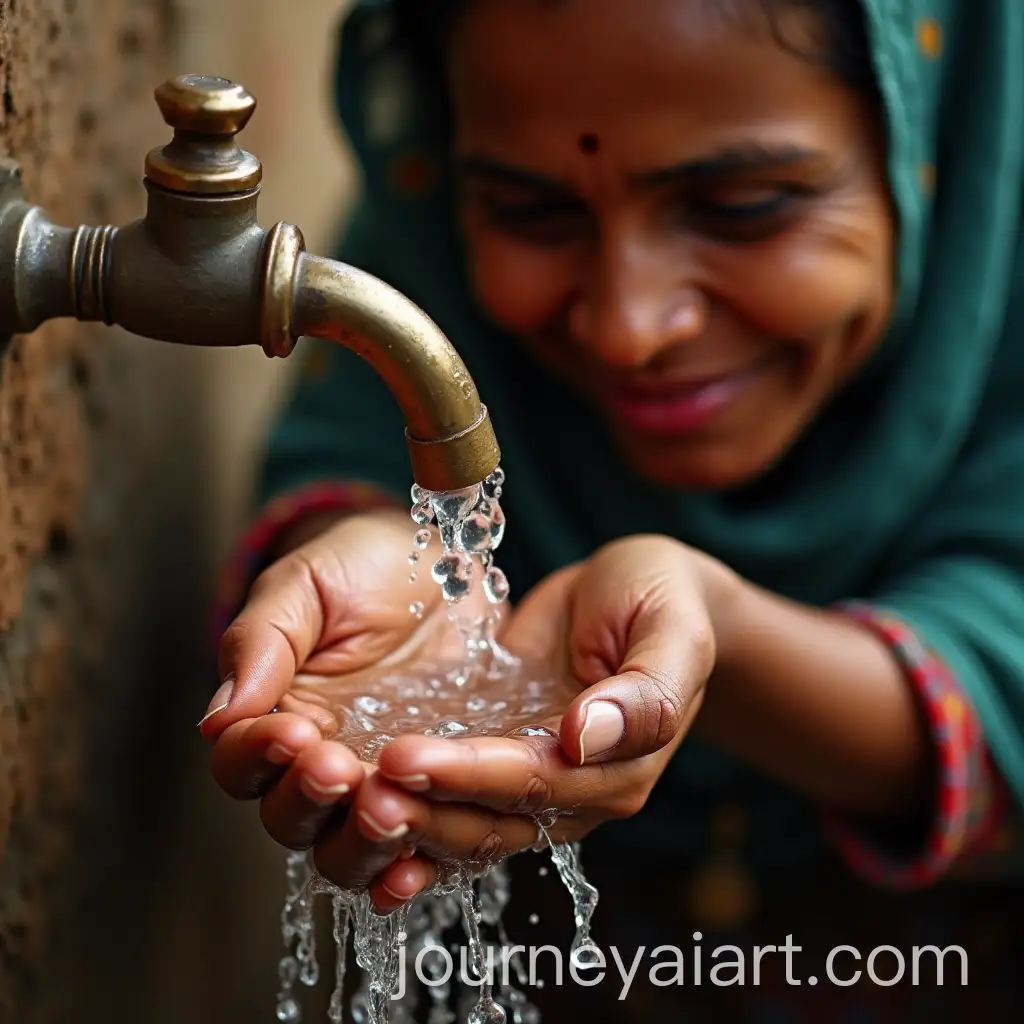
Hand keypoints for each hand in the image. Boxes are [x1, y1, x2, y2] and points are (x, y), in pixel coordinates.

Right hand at [200, 508, 495, 904]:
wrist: (443, 568)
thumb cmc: (364, 569)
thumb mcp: (306, 585)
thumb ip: (261, 641)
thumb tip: (219, 715)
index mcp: (276, 715)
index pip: (242, 762)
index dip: (258, 754)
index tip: (293, 731)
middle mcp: (320, 764)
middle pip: (291, 820)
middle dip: (309, 801)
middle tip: (340, 768)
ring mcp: (378, 785)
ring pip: (347, 849)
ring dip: (362, 842)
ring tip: (387, 810)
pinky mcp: (434, 795)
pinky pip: (417, 849)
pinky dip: (411, 870)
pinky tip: (416, 868)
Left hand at [318, 536, 733, 900]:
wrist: (645, 594)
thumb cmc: (663, 600)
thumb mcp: (672, 630)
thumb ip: (645, 689)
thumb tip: (587, 739)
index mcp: (619, 766)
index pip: (534, 784)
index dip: (467, 775)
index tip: (401, 756)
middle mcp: (575, 792)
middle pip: (487, 819)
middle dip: (417, 806)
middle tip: (344, 780)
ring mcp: (535, 782)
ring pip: (460, 822)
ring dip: (400, 815)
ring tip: (332, 789)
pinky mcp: (502, 759)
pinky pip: (451, 799)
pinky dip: (408, 810)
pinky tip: (352, 809)